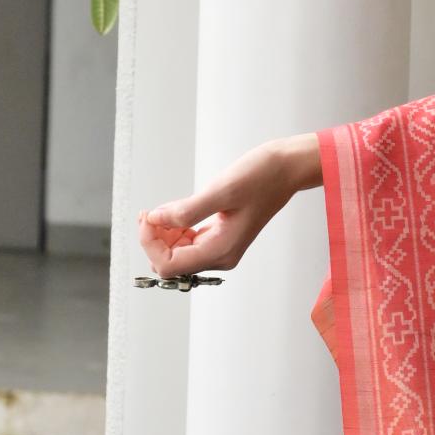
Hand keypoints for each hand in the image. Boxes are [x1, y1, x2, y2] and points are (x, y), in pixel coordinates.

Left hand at [137, 134, 320, 280]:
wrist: (286, 169)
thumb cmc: (261, 177)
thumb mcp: (221, 191)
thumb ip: (185, 210)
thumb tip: (155, 220)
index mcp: (221, 251)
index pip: (169, 265)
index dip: (150, 244)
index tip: (148, 217)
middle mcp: (220, 255)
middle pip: (170, 263)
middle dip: (155, 240)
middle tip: (151, 212)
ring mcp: (220, 247)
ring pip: (177, 253)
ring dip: (163, 235)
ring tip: (163, 210)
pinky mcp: (220, 236)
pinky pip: (188, 242)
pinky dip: (175, 229)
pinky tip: (176, 212)